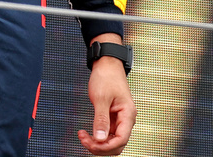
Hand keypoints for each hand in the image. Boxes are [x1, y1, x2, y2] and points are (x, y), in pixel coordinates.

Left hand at [77, 34, 135, 154]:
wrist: (106, 64)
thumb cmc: (107, 76)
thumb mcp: (101, 98)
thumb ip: (101, 119)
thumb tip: (100, 138)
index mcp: (128, 114)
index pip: (121, 139)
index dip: (106, 146)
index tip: (91, 143)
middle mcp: (126, 118)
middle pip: (117, 144)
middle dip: (100, 147)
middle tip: (85, 140)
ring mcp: (119, 119)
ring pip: (111, 141)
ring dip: (98, 143)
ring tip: (84, 136)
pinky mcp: (113, 118)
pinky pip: (107, 134)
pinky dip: (97, 136)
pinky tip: (88, 133)